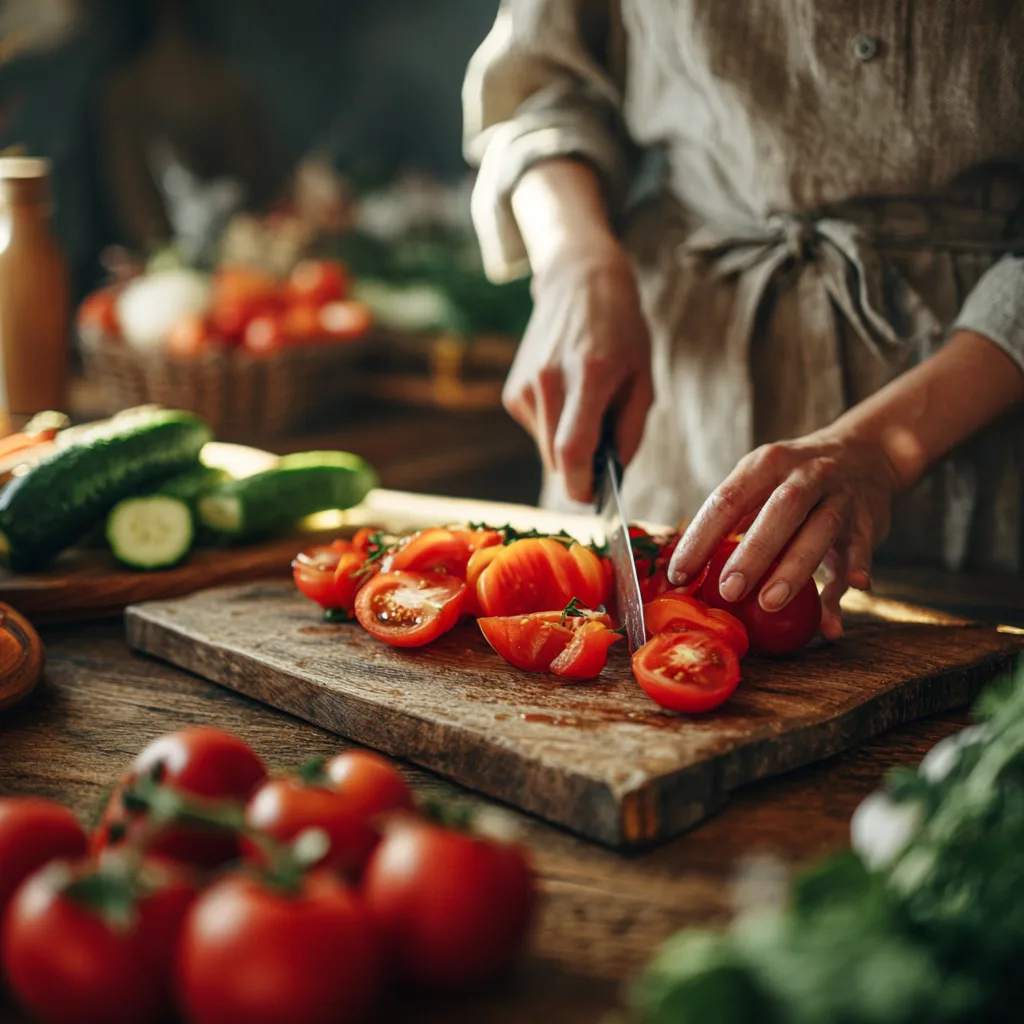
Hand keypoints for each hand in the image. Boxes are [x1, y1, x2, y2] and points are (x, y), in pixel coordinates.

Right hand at [502, 241, 652, 501]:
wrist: (577, 281)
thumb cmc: (621, 330)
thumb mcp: (643, 377)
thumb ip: (630, 430)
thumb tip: (613, 475)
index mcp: (590, 375)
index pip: (573, 449)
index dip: (580, 485)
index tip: (592, 498)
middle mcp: (550, 380)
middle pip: (557, 457)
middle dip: (580, 471)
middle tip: (603, 459)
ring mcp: (526, 385)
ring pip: (546, 449)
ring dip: (568, 449)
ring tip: (587, 411)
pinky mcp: (513, 391)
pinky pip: (537, 432)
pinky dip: (554, 430)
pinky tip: (567, 399)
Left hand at [667, 428, 902, 638]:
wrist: (866, 452)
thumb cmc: (793, 480)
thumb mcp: (761, 483)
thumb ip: (732, 524)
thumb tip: (688, 574)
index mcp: (766, 464)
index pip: (727, 499)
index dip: (701, 537)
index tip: (679, 574)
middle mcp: (805, 474)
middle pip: (781, 510)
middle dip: (754, 552)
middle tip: (729, 590)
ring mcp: (840, 495)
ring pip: (822, 529)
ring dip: (796, 568)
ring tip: (770, 602)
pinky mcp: (869, 519)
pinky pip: (863, 548)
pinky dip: (856, 570)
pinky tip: (844, 600)